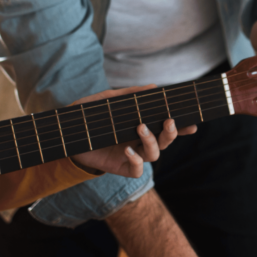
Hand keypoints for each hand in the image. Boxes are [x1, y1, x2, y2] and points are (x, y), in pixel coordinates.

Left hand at [72, 85, 196, 177]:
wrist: (64, 134)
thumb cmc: (87, 116)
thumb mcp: (106, 100)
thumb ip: (129, 95)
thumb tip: (153, 87)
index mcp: (140, 125)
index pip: (165, 126)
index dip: (181, 127)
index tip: (192, 123)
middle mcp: (139, 141)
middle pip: (165, 141)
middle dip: (172, 133)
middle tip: (169, 121)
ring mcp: (132, 155)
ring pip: (154, 154)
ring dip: (152, 142)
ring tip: (140, 129)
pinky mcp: (120, 167)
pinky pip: (137, 169)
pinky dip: (137, 160)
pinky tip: (128, 150)